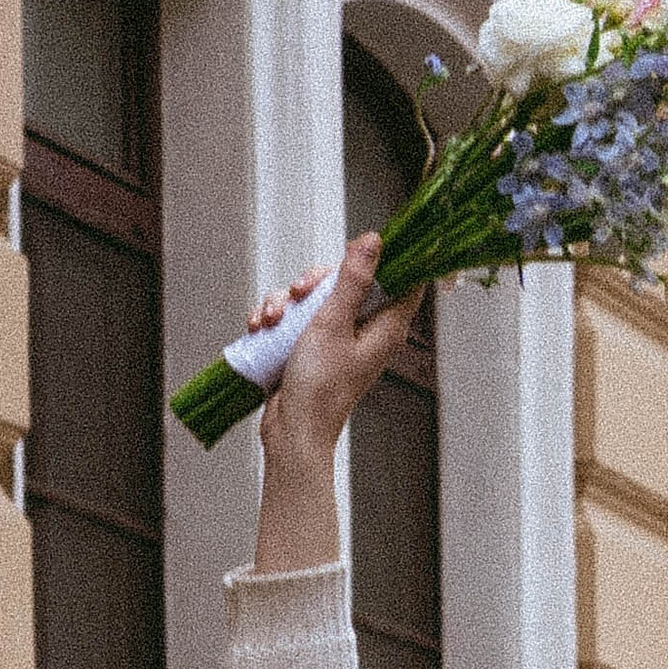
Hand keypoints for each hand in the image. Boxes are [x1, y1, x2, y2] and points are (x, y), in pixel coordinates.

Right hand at [250, 235, 422, 573]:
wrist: (292, 432)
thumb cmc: (318, 387)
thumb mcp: (333, 323)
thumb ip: (352, 280)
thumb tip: (374, 240)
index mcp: (385, 327)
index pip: (407, 281)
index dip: (398, 255)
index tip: (382, 237)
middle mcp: (366, 330)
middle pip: (349, 280)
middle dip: (315, 278)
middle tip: (302, 290)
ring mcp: (337, 338)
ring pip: (315, 297)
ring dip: (286, 300)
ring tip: (272, 319)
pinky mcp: (311, 346)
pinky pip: (296, 317)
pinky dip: (276, 318)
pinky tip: (260, 327)